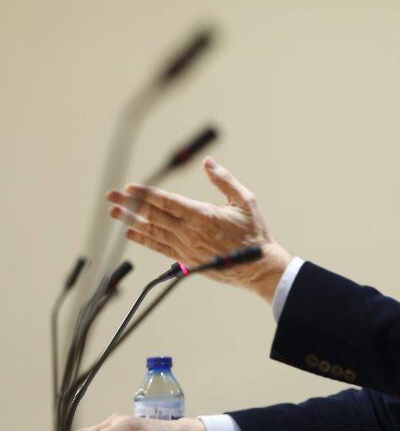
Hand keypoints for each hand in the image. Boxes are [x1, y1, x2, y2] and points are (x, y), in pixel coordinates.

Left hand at [107, 157, 291, 300]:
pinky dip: (143, 239)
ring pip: (153, 231)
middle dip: (130, 204)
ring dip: (131, 220)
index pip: (167, 202)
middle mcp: (190, 232)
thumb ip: (224, 180)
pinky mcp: (186, 259)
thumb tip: (208, 162)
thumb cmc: (253, 233)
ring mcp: (186, 247)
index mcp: (203, 216)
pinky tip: (130, 233)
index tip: (129, 187)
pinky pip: (159, 247)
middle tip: (111, 195)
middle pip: (154, 215)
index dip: (146, 194)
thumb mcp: (244, 201)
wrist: (257, 267)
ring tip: (114, 211)